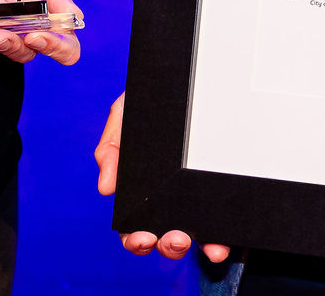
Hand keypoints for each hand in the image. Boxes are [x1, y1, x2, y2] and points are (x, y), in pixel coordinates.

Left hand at [0, 0, 83, 66]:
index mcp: (53, 15)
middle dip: (15, 47)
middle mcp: (30, 25)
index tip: (37, 35)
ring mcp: (4, 23)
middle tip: (0, 35)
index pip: (64, 47)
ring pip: (1, 50)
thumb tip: (75, 17)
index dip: (54, 48)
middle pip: (28, 52)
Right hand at [95, 92, 231, 263]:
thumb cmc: (150, 100)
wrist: (183, 77)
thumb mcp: (125, 114)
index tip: (141, 237)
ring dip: (188, 246)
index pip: (134, 225)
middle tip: (174, 238)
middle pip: (162, 238)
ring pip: (191, 237)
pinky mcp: (218, 194)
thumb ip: (111, 147)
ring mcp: (194, 199)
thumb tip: (106, 187)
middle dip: (166, 246)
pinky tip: (218, 244)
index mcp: (141, 188)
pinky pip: (219, 225)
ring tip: (191, 238)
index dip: (135, 239)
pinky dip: (217, 240)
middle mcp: (168, 199)